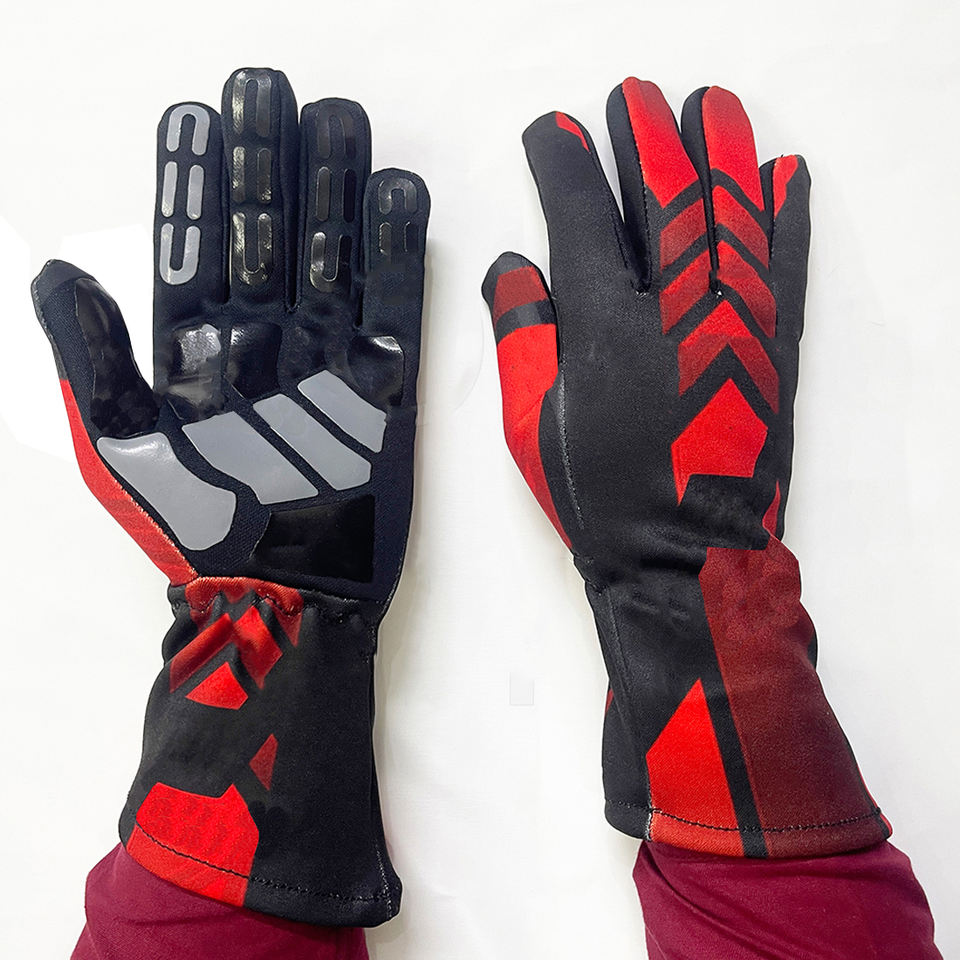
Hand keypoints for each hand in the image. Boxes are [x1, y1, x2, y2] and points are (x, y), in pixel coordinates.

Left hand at [32, 66, 428, 925]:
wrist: (277, 601)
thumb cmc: (190, 530)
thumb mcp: (112, 445)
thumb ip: (84, 355)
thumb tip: (56, 267)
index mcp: (193, 348)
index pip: (192, 242)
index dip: (194, 179)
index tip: (196, 113)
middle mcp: (261, 340)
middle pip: (266, 232)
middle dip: (267, 160)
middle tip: (271, 87)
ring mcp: (325, 359)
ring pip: (329, 255)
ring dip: (331, 187)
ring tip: (335, 119)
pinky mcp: (380, 388)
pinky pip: (391, 309)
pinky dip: (395, 254)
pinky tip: (397, 196)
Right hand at [483, 80, 888, 858]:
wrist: (682, 556)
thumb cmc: (598, 495)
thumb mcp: (531, 422)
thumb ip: (520, 335)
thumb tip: (513, 265)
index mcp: (603, 325)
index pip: (580, 217)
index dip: (564, 164)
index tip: (552, 129)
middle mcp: (673, 309)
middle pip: (662, 198)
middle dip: (645, 137)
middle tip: (634, 95)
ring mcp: (733, 323)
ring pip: (728, 215)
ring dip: (718, 152)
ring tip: (708, 105)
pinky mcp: (772, 347)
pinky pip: (785, 266)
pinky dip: (785, 217)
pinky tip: (783, 173)